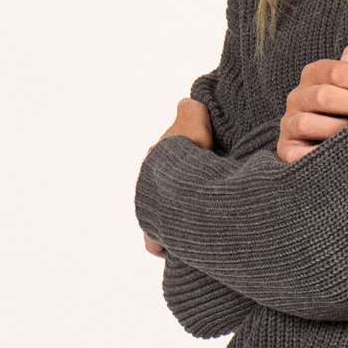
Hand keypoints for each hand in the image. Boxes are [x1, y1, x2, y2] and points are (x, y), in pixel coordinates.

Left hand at [142, 98, 213, 256]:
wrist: (184, 188)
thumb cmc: (190, 155)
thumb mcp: (193, 122)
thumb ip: (191, 110)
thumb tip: (187, 101)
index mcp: (155, 158)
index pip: (165, 157)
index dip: (184, 159)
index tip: (201, 162)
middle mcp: (146, 184)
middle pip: (160, 185)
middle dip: (175, 187)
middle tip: (200, 189)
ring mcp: (148, 210)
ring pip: (156, 213)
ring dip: (171, 215)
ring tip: (192, 218)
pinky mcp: (154, 235)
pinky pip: (156, 242)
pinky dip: (164, 244)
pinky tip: (174, 246)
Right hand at [276, 43, 347, 164]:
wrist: (320, 139)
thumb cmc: (346, 106)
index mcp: (312, 75)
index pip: (336, 71)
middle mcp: (296, 97)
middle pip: (323, 96)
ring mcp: (289, 124)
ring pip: (307, 124)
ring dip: (340, 130)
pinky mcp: (287, 150)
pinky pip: (298, 154)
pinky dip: (318, 154)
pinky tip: (344, 155)